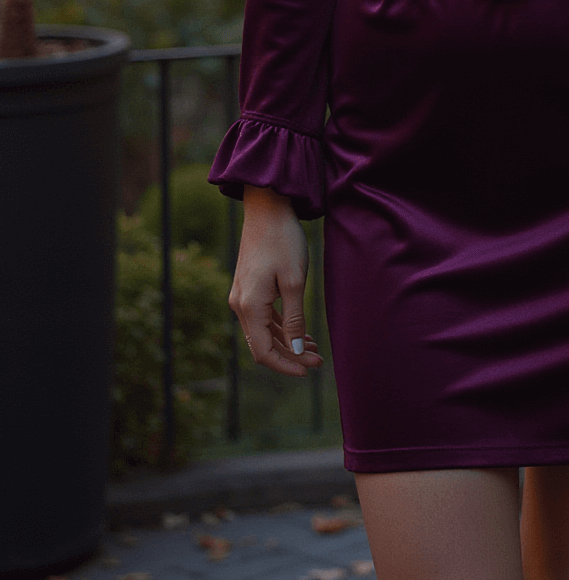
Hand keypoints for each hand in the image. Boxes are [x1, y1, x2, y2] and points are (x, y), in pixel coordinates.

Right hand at [228, 186, 323, 376]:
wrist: (268, 208)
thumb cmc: (283, 242)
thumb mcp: (294, 282)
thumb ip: (294, 320)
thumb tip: (296, 351)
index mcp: (249, 306)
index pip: (263, 352)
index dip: (286, 366)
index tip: (309, 370)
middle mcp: (240, 305)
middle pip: (262, 345)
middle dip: (290, 356)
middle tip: (319, 360)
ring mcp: (242, 296)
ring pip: (263, 333)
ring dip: (287, 343)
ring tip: (315, 348)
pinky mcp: (248, 288)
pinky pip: (262, 318)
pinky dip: (281, 328)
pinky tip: (301, 331)